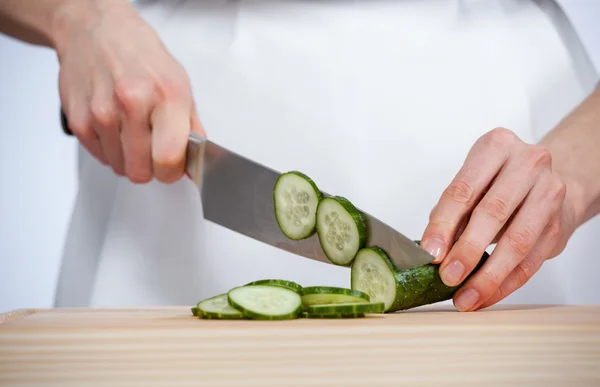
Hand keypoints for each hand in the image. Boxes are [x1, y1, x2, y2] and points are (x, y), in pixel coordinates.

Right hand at [53, 0, 203, 182]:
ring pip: (120, 168)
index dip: (171, 171)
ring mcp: (102, 112)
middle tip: (151, 147)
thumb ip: (191, 127)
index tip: (172, 167)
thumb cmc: (142, 58)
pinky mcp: (79, 119)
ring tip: (131, 129)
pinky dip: (109, 149)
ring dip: (128, 157)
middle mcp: (133, 102)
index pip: (168, 159)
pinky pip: (100, 157)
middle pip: (141, 171)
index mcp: (167, 95)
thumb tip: (195, 163)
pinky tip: (114, 126)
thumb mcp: (181, 84)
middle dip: (150, 167)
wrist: (97, 32)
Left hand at [420, 127, 576, 311]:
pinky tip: (486, 296)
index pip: (463, 189)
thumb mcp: (472, 182)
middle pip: (492, 213)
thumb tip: (432, 250)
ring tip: (465, 297)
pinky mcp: (560, 225)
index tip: (430, 252)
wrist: (548, 181)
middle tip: (447, 276)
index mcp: (496, 146)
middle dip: (466, 250)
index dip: (443, 224)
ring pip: (517, 242)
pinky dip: (505, 284)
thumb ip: (452, 211)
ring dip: (488, 276)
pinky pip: (531, 262)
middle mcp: (528, 163)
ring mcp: (549, 193)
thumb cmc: (499, 182)